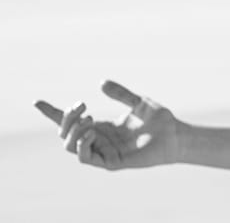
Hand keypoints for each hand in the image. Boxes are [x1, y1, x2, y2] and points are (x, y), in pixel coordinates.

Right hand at [33, 81, 181, 170]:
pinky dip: (82, 145)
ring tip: (89, 118)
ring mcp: (103, 152)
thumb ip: (120, 94)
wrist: (177, 135)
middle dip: (66, 119)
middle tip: (81, 105)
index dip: (52, 113)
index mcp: (101, 127)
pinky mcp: (110, 163)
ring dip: (73, 132)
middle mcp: (98, 140)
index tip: (37, 102)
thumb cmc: (160, 121)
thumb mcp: (138, 102)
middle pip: (65, 134)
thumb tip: (101, 83)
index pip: (70, 122)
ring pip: (70, 147)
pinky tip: (92, 132)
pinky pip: (86, 158)